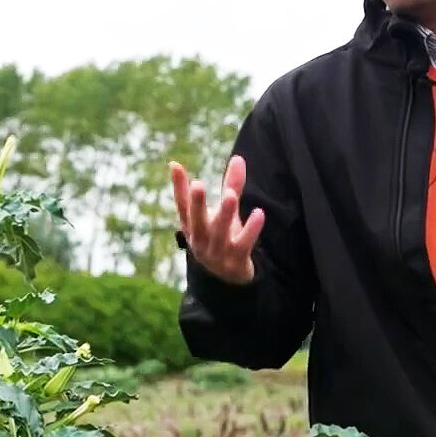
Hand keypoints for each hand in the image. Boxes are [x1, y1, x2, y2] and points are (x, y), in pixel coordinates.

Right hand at [171, 155, 263, 285]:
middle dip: (197, 203)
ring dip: (224, 214)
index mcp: (192, 227)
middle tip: (197, 184)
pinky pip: (243, 244)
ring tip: (231, 196)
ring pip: (219, 233)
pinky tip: (259, 213)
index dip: (178, 187)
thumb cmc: (222, 238)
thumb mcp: (223, 213)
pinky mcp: (235, 260)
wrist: (228, 279)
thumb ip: (231, 185)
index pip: (182, 206)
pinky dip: (251, 230)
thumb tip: (238, 157)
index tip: (176, 166)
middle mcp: (200, 239)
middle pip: (197, 221)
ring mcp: (216, 252)